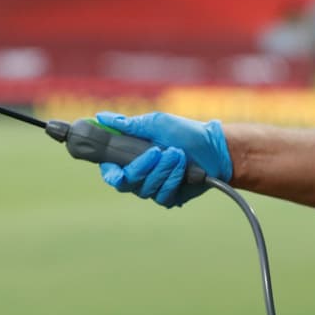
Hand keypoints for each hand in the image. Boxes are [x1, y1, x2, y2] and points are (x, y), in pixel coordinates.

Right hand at [95, 111, 231, 207]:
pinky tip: (184, 169)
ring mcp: (151, 187)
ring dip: (164, 170)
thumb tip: (101, 117)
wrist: (213, 148)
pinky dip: (173, 180)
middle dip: (143, 166)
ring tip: (178, 155)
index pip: (109, 170)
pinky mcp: (167, 197)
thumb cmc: (184, 132)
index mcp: (129, 155)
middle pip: (125, 182)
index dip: (109, 172)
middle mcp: (137, 174)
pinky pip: (161, 196)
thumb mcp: (155, 123)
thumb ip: (128, 124)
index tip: (117, 169)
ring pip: (145, 189)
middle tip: (160, 151)